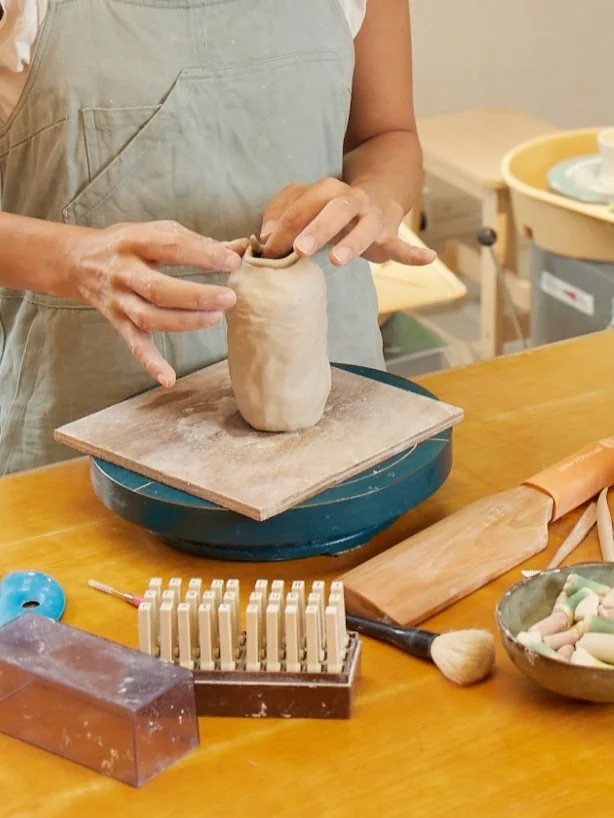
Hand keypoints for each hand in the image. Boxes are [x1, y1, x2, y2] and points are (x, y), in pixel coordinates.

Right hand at [58, 220, 248, 386]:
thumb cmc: (129, 244)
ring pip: (149, 317)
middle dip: (196, 296)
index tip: (233, 261)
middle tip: (229, 298)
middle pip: (159, 289)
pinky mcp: (118, 322)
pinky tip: (169, 378)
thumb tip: (240, 248)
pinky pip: (135, 345)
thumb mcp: (157, 232)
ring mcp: (120, 300)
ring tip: (216, 318)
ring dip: (184, 322)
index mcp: (136, 241)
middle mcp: (124, 272)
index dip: (203, 254)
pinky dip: (151, 363)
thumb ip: (197, 242)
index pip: (171, 246)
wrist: (79, 261)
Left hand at [259, 178, 435, 266]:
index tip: (267, 249)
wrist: (379, 191)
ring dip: (353, 243)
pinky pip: (404, 245)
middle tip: (299, 250)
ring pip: (366, 227)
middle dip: (317, 228)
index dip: (285, 225)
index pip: (304, 204)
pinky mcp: (390, 235)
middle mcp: (353, 200)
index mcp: (328, 190)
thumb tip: (263, 237)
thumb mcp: (305, 201)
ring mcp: (374, 218)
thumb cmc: (331, 205)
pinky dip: (415, 253)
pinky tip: (428, 258)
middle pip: (335, 208)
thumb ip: (281, 212)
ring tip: (338, 261)